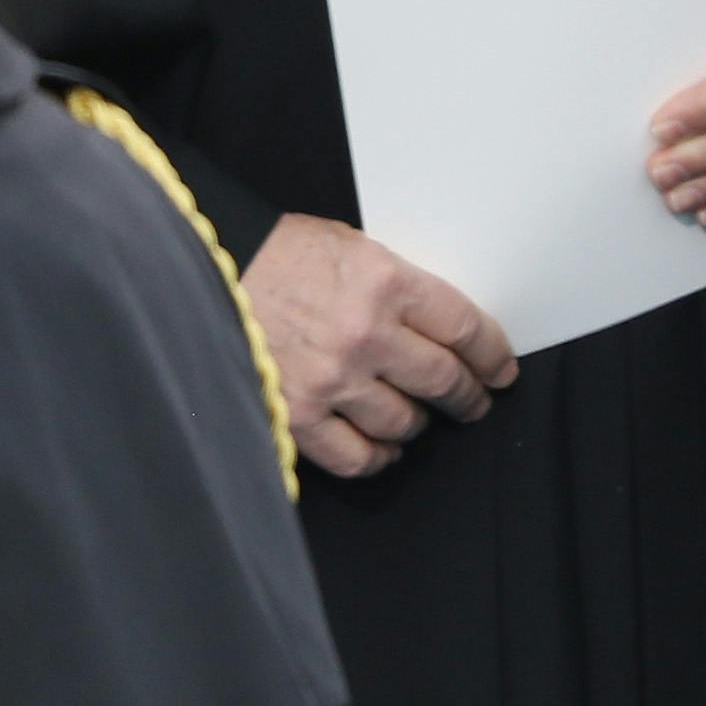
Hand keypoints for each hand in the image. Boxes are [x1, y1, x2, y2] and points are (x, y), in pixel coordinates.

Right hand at [242, 213, 516, 479]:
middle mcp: (365, 335)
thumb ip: (398, 287)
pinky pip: (354, 455)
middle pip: (443, 379)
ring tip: (420, 417)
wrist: (203, 271)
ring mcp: (331, 380)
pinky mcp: (297, 415)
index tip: (501, 370)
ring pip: (404, 421)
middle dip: (468, 395)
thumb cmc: (282, 254)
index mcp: (386, 283)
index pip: (464, 328)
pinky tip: (384, 447)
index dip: (492, 355)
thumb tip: (441, 328)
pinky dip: (377, 456)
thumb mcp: (354, 248)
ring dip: (420, 422)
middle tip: (475, 400)